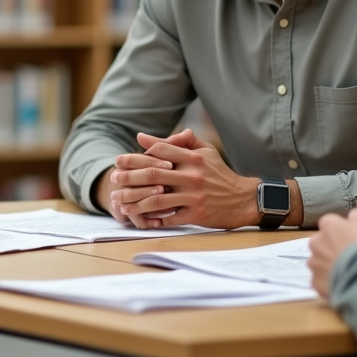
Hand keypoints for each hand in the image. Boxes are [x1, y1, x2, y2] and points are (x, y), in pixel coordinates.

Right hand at [95, 152, 174, 227]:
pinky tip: (159, 223)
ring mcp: (123, 196)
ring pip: (130, 198)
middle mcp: (123, 178)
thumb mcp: (166, 157)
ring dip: (146, 201)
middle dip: (149, 183)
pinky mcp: (126, 213)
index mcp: (130, 162)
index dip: (152, 161)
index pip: (134, 159)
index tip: (171, 165)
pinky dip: (146, 221)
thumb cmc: (158, 171)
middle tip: (166, 186)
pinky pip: (134, 218)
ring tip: (164, 205)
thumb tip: (186, 132)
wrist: (135, 192)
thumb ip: (174, 145)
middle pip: (130, 178)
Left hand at [110, 129, 252, 228]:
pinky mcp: (195, 215)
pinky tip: (139, 219)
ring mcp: (193, 197)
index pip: (159, 151)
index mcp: (193, 158)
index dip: (137, 154)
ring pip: (157, 199)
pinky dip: (153, 219)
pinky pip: (169, 218)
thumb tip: (143, 137)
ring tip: (119, 203)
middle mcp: (192, 176)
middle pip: (153, 174)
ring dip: (135, 202)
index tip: (120, 160)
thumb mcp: (205, 151)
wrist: (242, 199)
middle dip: (129, 177)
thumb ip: (177, 141)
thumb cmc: (218, 173)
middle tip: (113, 179)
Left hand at [308, 210, 356, 298]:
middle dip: (337, 248)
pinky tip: (347, 285)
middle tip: (355, 257)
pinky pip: (323, 281)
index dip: (349, 232)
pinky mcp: (316, 282)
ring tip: (352, 273)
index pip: (336, 223)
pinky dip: (332, 283)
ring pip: (322, 262)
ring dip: (333, 266)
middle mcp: (317, 241)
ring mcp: (314, 263)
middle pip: (325, 242)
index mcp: (330, 224)